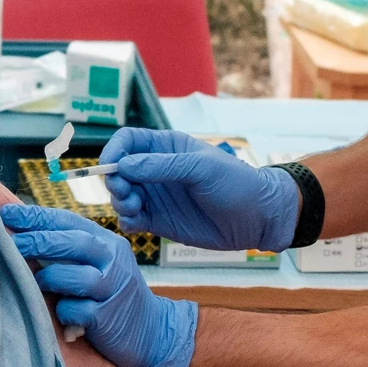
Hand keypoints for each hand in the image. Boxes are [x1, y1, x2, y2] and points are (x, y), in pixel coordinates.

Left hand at [0, 204, 197, 366]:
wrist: (152, 332)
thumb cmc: (111, 295)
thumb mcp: (99, 264)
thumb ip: (70, 251)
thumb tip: (22, 235)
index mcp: (107, 242)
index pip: (69, 221)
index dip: (37, 216)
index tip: (7, 212)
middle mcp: (113, 261)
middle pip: (74, 243)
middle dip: (38, 240)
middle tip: (9, 241)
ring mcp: (112, 289)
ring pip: (75, 276)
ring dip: (49, 278)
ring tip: (37, 283)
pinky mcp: (108, 317)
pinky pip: (76, 310)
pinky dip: (64, 311)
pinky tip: (65, 315)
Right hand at [100, 128, 299, 251]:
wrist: (258, 218)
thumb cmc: (236, 184)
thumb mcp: (201, 169)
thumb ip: (162, 166)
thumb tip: (123, 165)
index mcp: (166, 147)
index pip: (128, 141)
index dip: (113, 151)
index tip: (108, 167)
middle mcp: (156, 170)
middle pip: (118, 170)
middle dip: (115, 181)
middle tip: (127, 194)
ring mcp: (156, 196)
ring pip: (121, 196)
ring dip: (120, 202)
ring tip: (136, 210)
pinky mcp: (159, 221)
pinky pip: (131, 219)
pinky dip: (126, 221)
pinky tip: (136, 225)